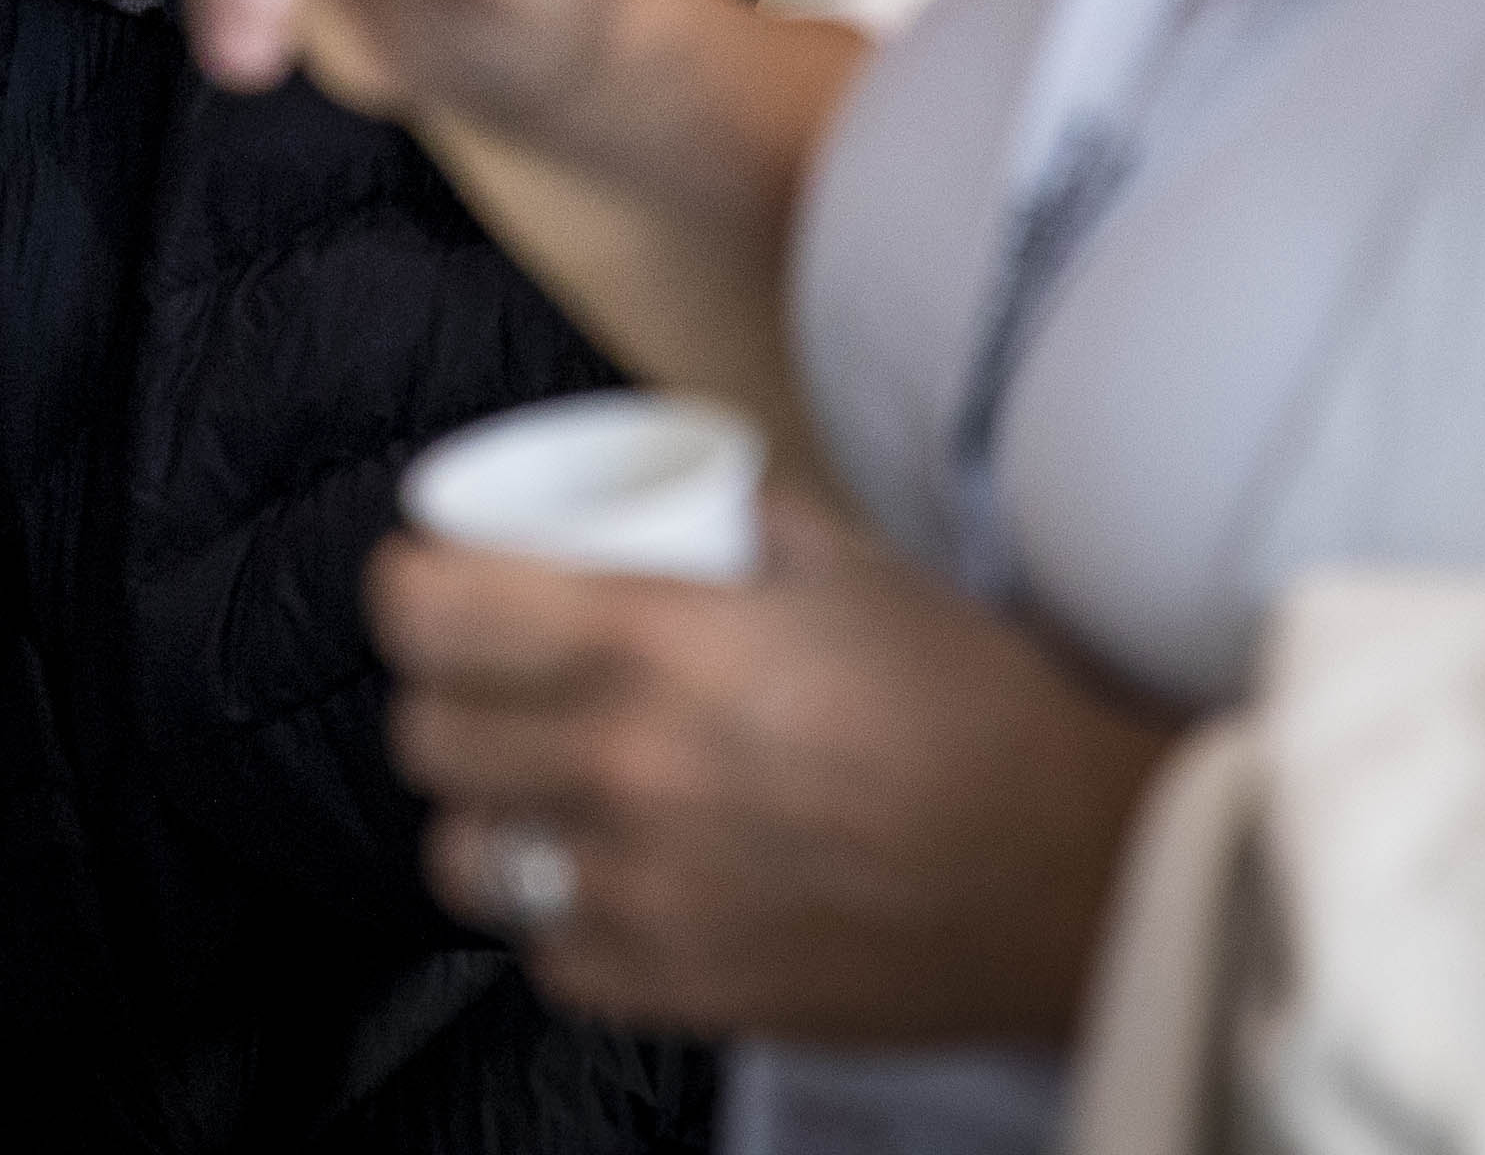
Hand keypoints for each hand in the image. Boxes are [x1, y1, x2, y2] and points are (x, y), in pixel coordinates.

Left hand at [376, 491, 1168, 1048]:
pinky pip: (547, 955)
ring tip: (545, 791)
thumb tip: (622, 497)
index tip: (434, 582)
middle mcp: (626, 767)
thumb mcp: (839, 558)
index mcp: (655, 640)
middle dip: (449, 697)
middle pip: (425, 733)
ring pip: (463, 856)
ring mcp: (643, 892)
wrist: (1072, 867)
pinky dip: (563, 918)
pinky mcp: (677, 988)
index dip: (412, 587)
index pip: (425, 612)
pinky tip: (613, 880)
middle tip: (498, 683)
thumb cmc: (970, 699)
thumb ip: (714, 523)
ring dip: (491, 814)